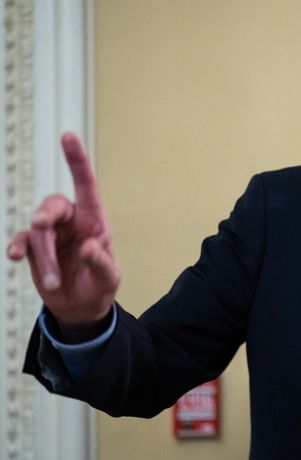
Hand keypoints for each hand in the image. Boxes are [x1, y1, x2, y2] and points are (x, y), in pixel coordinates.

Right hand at [6, 133, 119, 326]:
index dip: (77, 160)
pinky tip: (16, 257)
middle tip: (42, 233)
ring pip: (36, 229)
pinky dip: (18, 248)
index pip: (86, 184)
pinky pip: (21, 240)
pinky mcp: (35, 248)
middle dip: (44, 218)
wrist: (81, 309)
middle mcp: (72, 222)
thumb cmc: (100, 288)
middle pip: (52, 206)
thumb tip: (89, 246)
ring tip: (53, 281)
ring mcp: (52, 234)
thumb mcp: (109, 278)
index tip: (68, 136)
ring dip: (42, 255)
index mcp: (95, 220)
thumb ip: (102, 262)